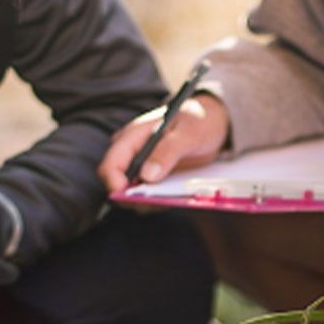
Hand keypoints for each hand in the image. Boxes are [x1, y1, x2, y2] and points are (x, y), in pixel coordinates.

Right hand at [99, 93, 230, 194]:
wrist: (212, 122)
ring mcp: (142, 169)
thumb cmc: (198, 121)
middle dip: (132, 199)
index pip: (110, 164)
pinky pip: (149, 198)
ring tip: (171, 197)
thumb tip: (148, 176)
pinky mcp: (154, 180)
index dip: (114, 184)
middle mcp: (132, 155)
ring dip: (149, 203)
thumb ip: (168, 151)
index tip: (130, 197)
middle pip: (118, 185)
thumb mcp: (188, 132)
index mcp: (133, 137)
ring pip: (133, 196)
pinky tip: (175, 197)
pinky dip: (159, 202)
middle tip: (157, 201)